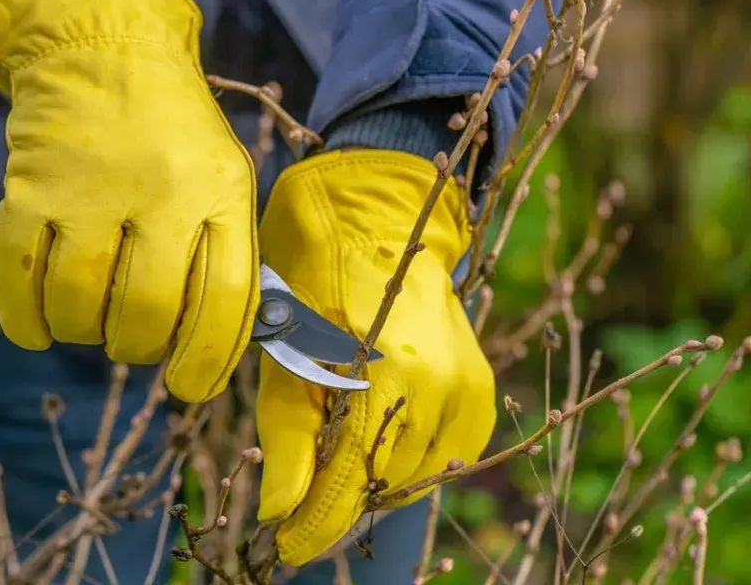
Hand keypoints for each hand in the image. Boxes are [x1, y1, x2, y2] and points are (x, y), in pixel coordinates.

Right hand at [0, 0, 258, 401]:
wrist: (103, 47)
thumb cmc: (173, 132)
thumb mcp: (224, 178)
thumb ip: (224, 253)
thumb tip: (209, 348)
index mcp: (220, 191)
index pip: (225, 301)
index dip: (208, 362)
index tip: (190, 388)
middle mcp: (160, 192)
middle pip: (146, 314)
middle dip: (138, 349)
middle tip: (133, 339)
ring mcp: (90, 189)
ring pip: (81, 309)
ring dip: (83, 335)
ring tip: (91, 319)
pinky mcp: (29, 188)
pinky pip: (19, 282)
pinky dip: (26, 322)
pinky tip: (40, 326)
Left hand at [255, 149, 496, 564]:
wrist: (377, 213)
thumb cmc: (313, 272)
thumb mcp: (284, 350)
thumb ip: (288, 438)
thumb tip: (280, 513)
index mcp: (386, 373)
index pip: (351, 482)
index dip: (315, 525)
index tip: (284, 549)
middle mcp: (441, 386)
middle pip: (383, 485)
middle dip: (338, 500)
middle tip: (299, 497)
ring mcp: (470, 386)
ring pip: (416, 476)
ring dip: (372, 482)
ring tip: (335, 462)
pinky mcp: (481, 387)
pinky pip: (449, 455)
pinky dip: (410, 462)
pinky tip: (380, 444)